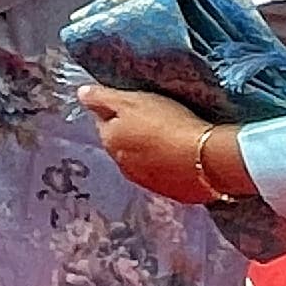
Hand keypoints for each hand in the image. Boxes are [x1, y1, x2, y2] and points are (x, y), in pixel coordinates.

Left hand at [78, 85, 223, 206]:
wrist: (205, 158)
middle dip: (131, 132)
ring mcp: (146, 181)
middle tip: (153, 118)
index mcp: (109, 141)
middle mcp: (121, 165)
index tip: (134, 103)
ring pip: (141, 160)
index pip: (103, 121)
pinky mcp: (171, 192)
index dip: (117, 109)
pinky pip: (164, 174)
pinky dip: (168, 165)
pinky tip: (182, 156)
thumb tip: (80, 93)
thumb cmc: (166, 123)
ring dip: (149, 150)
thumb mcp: (131, 101)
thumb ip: (102, 97)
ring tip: (169, 137)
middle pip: (121, 142)